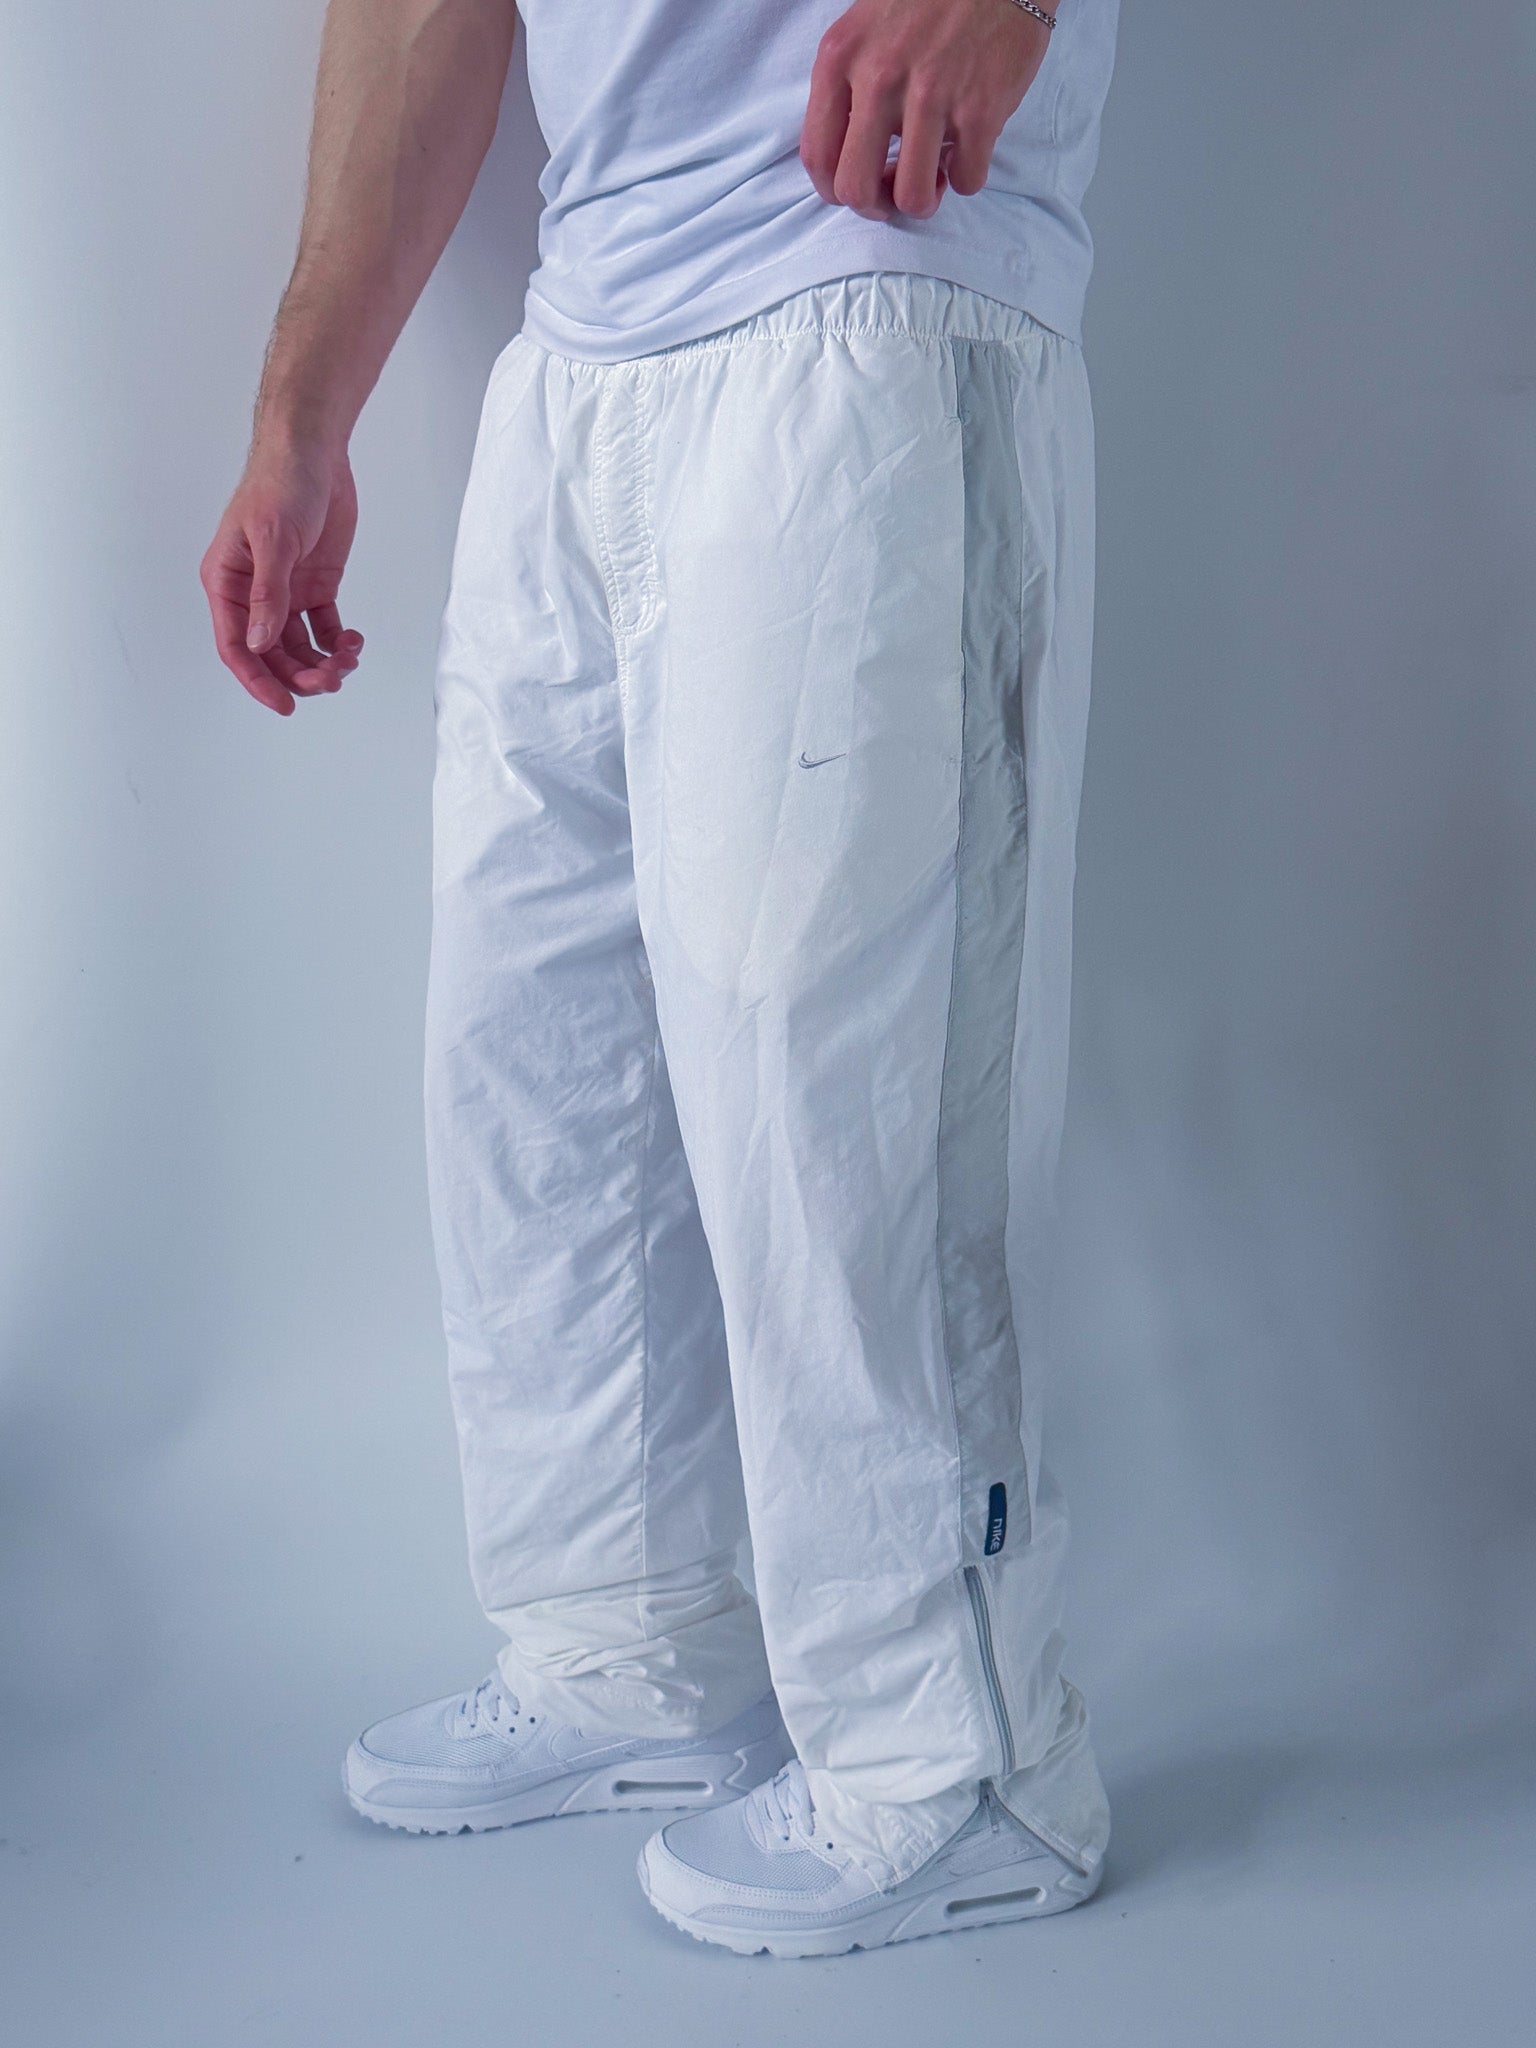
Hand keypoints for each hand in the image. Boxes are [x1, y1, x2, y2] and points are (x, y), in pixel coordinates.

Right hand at [201, 440, 363, 716]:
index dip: (258, 680)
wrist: (314, 452)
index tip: (285, 705)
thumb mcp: (273, 539)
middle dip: (300, 675)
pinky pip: (324, 629)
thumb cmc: (280, 483)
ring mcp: (285, 592)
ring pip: (300, 648)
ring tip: (348, 659)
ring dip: (323, 663)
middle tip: (331, 680)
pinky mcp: (316, 586)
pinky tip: (354, 642)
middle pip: (272, 655)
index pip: (236, 646)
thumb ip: (268, 595)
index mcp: (227, 583)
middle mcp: (252, 594)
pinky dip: (339, 643)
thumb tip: (260, 643)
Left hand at [802, 0, 1050, 222]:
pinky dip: (968, 176)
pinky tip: (969, 148)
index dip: (835, 189)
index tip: (860, 186)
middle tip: (895, 193)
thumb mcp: (865, 26)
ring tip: (935, 174)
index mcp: (840, 57)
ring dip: (924, 200)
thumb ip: (849, 84)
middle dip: (876, 207)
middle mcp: (879, 78)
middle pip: (855, 189)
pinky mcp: (980, 109)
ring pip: (912, 198)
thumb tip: (850, 152)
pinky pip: (966, 180)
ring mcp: (931, 95)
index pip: (816, 156)